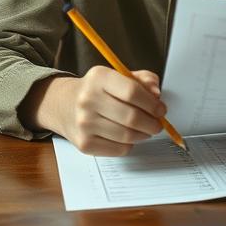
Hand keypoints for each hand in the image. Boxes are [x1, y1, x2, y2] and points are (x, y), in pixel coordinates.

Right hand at [31, 67, 164, 155]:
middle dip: (152, 123)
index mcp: (99, 77)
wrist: (64, 105)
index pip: (132, 92)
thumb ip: (142, 80)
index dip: (152, 103)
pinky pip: (119, 149)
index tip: (160, 109)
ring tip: (144, 129)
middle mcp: (88, 100)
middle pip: (131, 117)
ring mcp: (84, 123)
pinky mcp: (85, 144)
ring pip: (127, 136)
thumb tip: (156, 93)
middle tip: (157, 123)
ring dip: (143, 135)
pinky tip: (127, 136)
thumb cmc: (97, 90)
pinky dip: (129, 144)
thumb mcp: (118, 75)